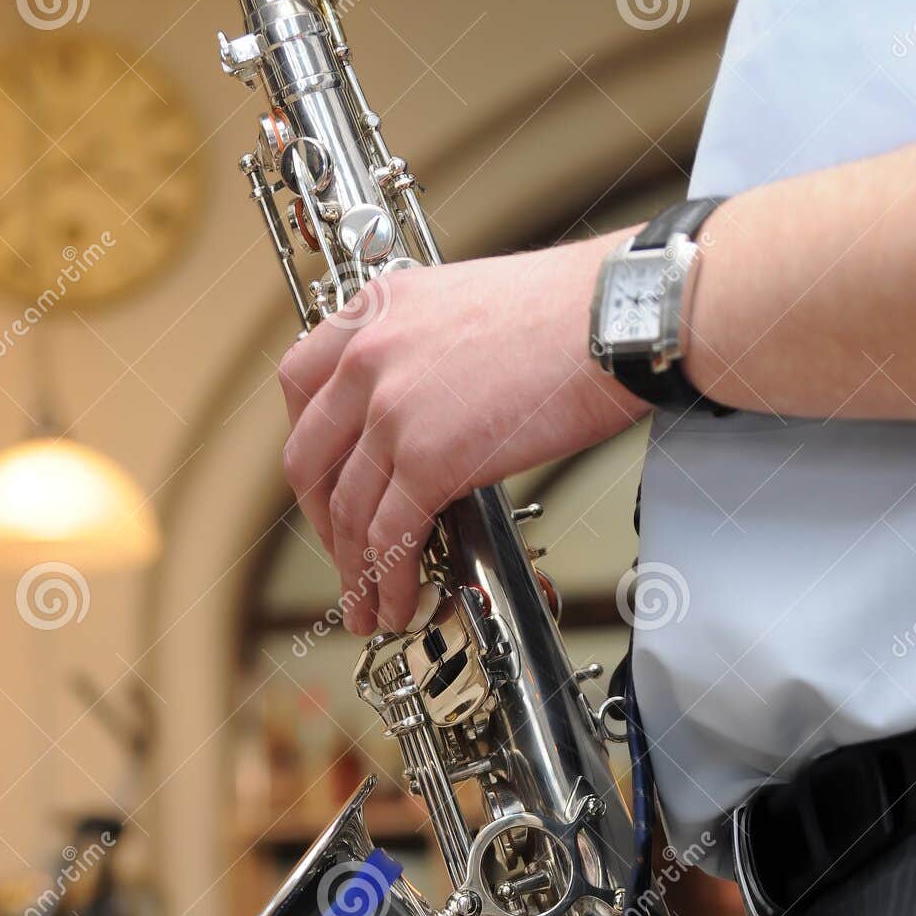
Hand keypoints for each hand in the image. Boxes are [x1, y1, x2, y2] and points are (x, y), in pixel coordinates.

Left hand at [278, 233, 648, 634]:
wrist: (614, 321)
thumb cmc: (569, 313)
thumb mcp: (466, 308)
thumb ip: (424, 354)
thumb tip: (426, 414)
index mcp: (376, 311)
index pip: (301, 385)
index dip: (308, 447)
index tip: (322, 484)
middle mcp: (369, 355)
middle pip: (310, 459)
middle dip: (322, 524)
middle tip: (342, 557)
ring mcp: (391, 410)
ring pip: (349, 511)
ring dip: (355, 571)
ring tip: (370, 607)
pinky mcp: (428, 458)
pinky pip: (391, 538)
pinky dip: (389, 581)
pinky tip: (399, 603)